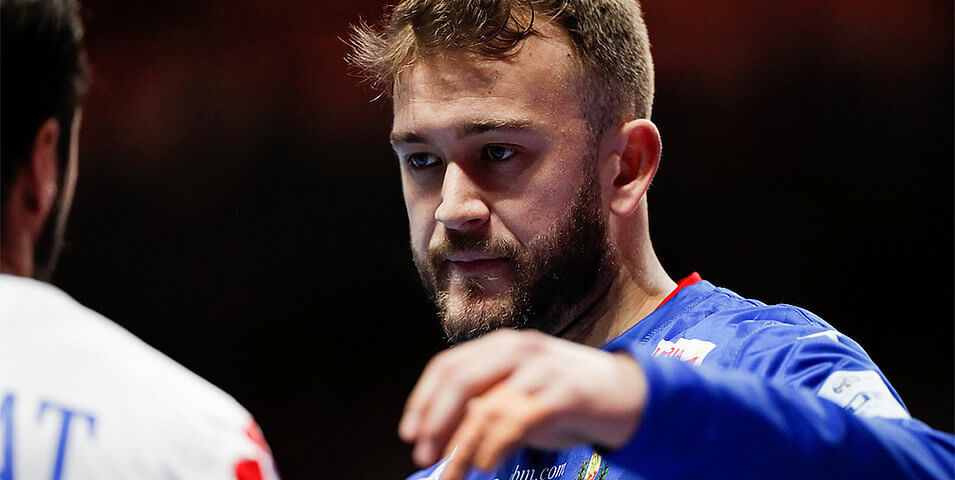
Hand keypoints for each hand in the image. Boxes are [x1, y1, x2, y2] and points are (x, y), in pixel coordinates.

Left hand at [398, 329, 648, 479]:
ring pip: (487, 405)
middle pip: (460, 380)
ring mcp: (543, 368)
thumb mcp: (520, 395)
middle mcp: (519, 350)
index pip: (448, 365)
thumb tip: (443, 437)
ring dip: (464, 446)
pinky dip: (496, 446)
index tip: (409, 431)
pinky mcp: (565, 392)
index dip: (423, 399)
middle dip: (435, 420)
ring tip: (455, 472)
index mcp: (503, 346)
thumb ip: (487, 406)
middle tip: (424, 454)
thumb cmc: (567, 396)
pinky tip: (487, 464)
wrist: (628, 394)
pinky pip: (518, 421)